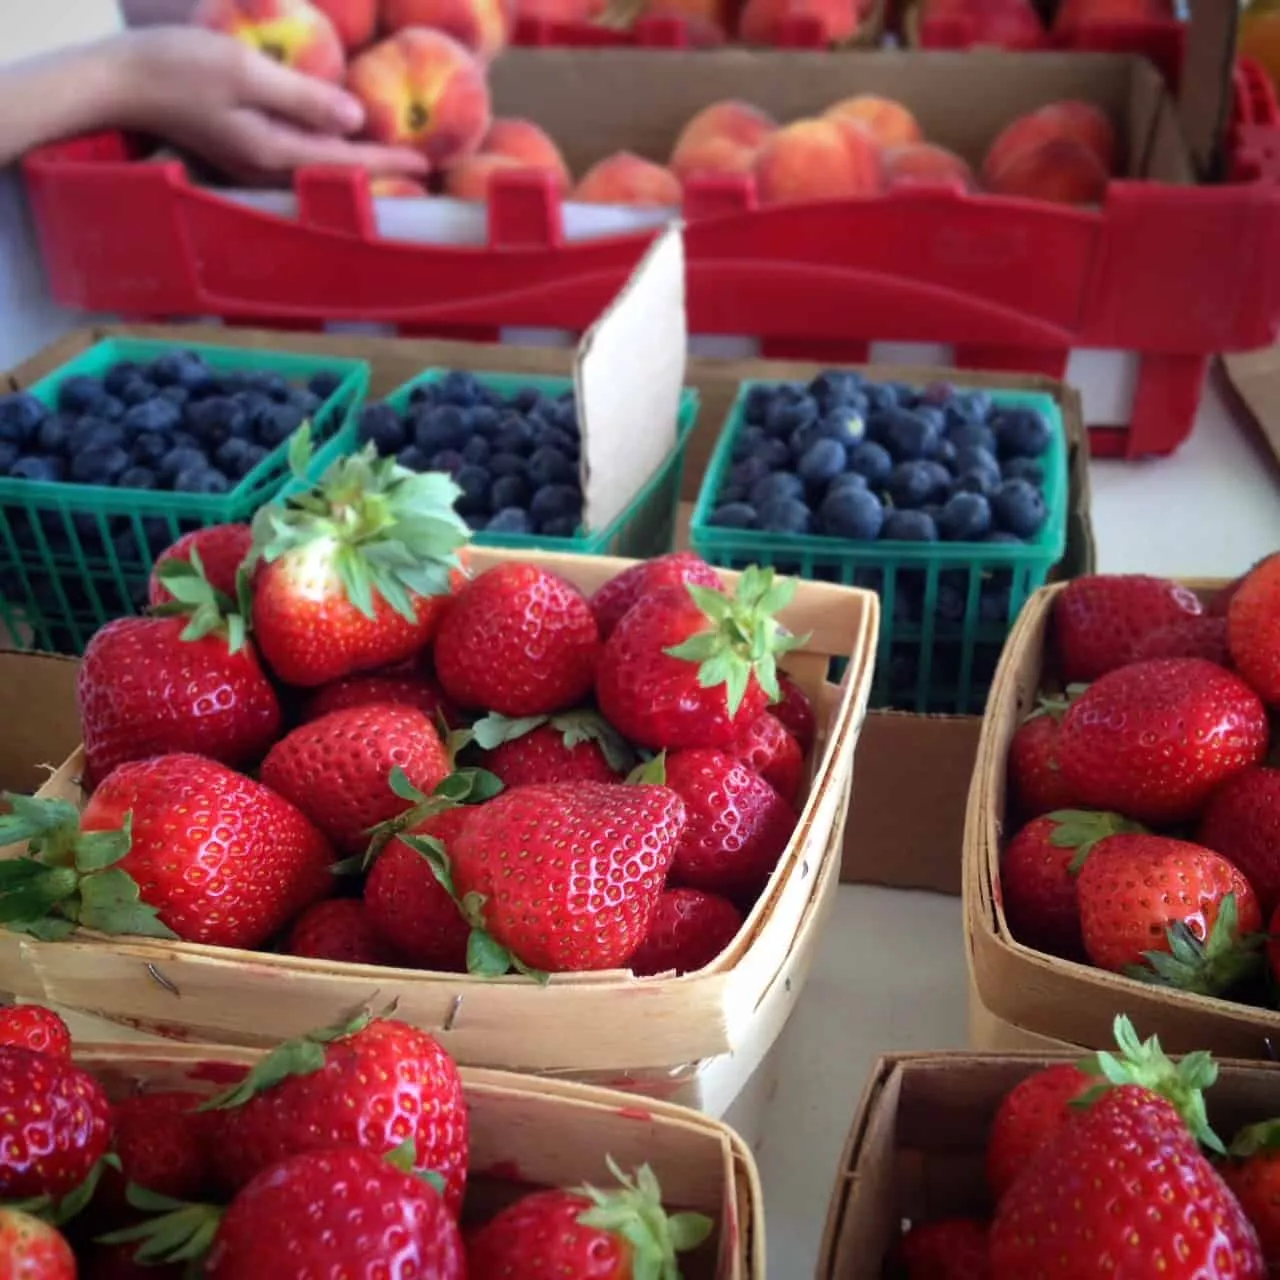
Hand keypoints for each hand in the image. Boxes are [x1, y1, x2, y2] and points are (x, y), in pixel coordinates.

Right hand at [114, 27, 427, 183]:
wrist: (117, 80)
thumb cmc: (176, 68)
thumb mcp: (244, 72)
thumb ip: (302, 97)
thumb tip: (356, 118)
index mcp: (274, 151)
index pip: (345, 159)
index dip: (388, 159)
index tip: (426, 162)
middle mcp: (267, 167)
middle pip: (336, 169)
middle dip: (378, 167)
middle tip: (421, 164)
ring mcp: (252, 162)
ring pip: (317, 165)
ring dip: (354, 161)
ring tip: (391, 155)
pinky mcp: (240, 148)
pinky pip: (295, 154)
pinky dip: (324, 150)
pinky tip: (337, 140)